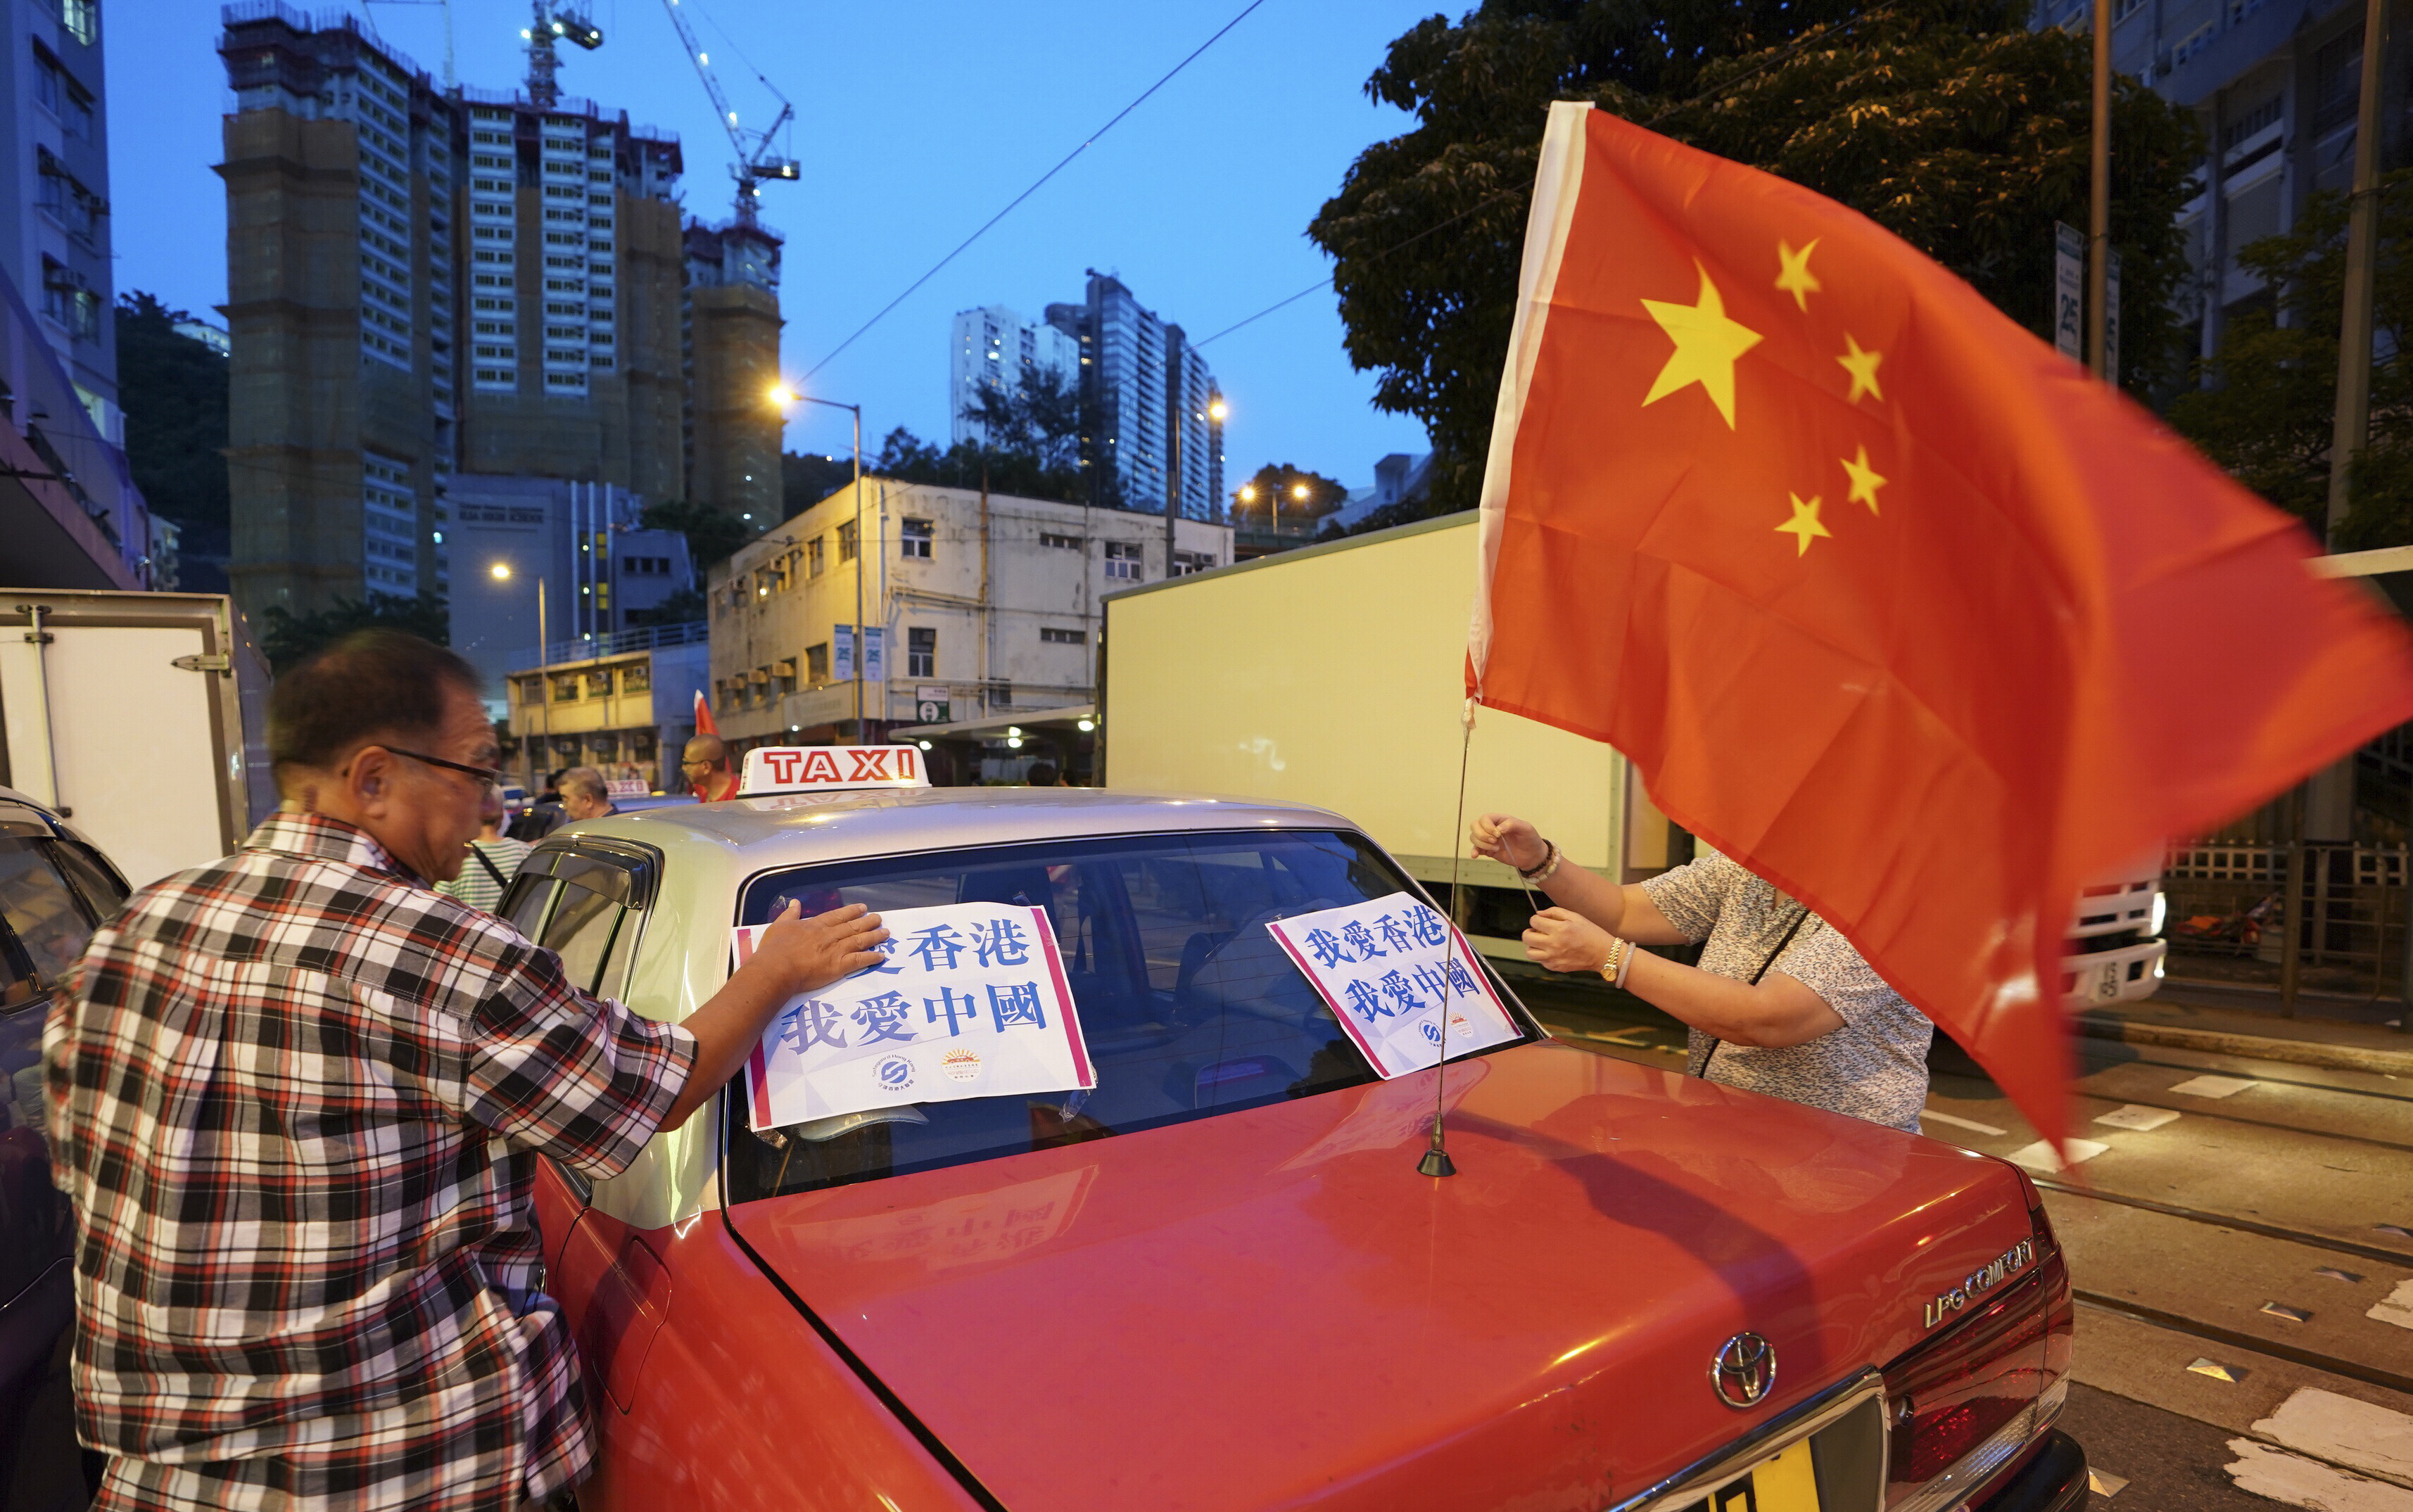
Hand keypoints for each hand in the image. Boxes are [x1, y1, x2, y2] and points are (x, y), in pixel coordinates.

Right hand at [744, 900, 889, 998]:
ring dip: (874, 936)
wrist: (776, 968)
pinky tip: (881, 956)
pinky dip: (872, 957)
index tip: (862, 908)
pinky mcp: (839, 966)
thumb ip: (790, 914)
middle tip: (879, 918)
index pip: (838, 916)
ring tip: (886, 933)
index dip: (852, 911)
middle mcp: (829, 935)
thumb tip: (795, 903)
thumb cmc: (774, 949)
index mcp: (816, 925)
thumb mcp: (779, 925)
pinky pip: (860, 960)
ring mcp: (836, 950)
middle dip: (868, 921)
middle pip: (853, 926)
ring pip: (860, 940)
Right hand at [1470, 812, 1546, 871]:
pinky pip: (1476, 849)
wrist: (1532, 856)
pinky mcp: (1488, 850)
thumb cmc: (1530, 839)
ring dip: (1481, 843)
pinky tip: (1475, 855)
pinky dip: (1474, 851)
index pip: (1485, 818)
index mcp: (1500, 820)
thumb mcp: (1526, 828)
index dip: (1488, 826)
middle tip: (1495, 841)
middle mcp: (1492, 828)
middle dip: (1482, 835)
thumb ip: (1512, 824)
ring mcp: (1489, 840)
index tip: (1498, 835)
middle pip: (1475, 826)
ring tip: (1495, 848)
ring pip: (1474, 837)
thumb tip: (1498, 829)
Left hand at [1523, 906, 1617, 974]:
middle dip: (1529, 932)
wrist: (1604, 953)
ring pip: (1530, 952)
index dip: (1536, 919)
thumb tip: (1539, 913)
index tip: (1541, 921)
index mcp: (1559, 930)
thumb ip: (1555, 912)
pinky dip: (1543, 955)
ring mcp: (1554, 958)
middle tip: (1537, 931)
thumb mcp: (1575, 917)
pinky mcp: (1556, 967)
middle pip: (1526, 938)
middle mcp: (1554, 945)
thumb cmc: (1591, 933)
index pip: (1534, 921)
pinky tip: (1552, 951)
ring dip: (1533, 945)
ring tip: (1542, 942)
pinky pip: (1541, 961)